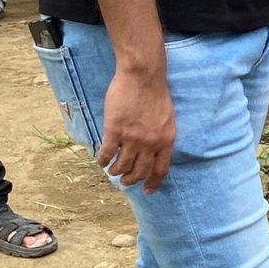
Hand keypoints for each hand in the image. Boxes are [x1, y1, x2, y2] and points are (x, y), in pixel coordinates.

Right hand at [98, 63, 176, 192]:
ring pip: (122, 166)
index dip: (153, 182)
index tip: (147, 190)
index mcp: (166, 140)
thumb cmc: (156, 93)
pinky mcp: (114, 131)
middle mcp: (150, 143)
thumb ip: (161, 135)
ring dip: (116, 172)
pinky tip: (101, 161)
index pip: (160, 169)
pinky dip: (103, 160)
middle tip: (124, 181)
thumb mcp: (167, 118)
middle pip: (140, 172)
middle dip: (131, 180)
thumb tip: (153, 149)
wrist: (143, 76)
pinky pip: (106, 154)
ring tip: (112, 171)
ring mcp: (132, 138)